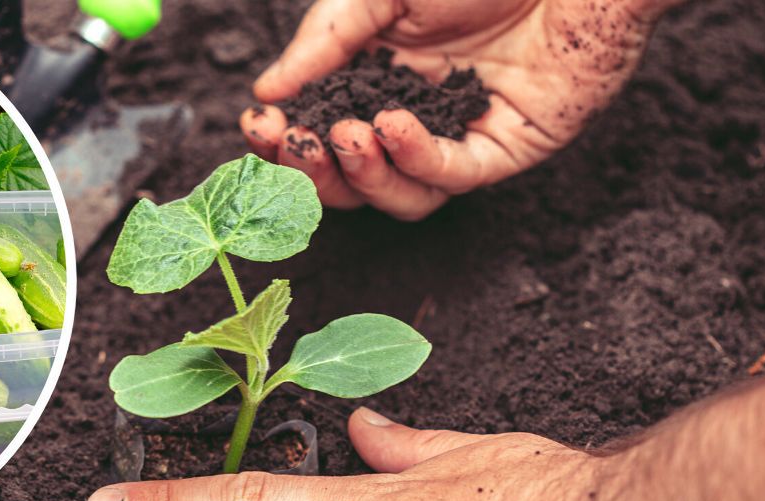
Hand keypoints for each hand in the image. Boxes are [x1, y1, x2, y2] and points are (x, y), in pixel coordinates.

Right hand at [240, 0, 663, 218]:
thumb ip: (323, 42)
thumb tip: (268, 90)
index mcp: (380, 76)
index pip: (321, 128)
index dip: (286, 137)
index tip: (258, 125)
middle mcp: (416, 113)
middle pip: (353, 177)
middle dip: (315, 169)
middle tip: (296, 143)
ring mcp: (460, 134)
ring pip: (399, 194)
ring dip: (363, 176)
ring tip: (345, 136)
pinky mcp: (506, 146)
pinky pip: (453, 176)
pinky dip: (416, 161)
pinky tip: (392, 127)